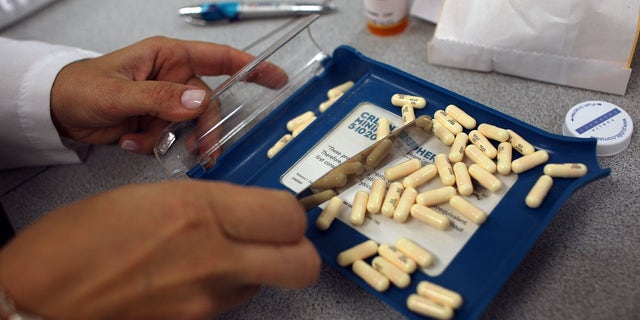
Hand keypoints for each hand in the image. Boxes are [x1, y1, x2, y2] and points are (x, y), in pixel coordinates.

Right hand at [0, 180, 318, 318]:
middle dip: (298, 248)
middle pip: (301, 264)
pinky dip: (228, 286)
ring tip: (222, 251)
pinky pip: (233, 302)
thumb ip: (206, 202)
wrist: (38, 300)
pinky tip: (197, 272)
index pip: (287, 215)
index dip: (290, 211)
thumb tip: (242, 209)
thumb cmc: (75, 242)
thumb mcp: (150, 196)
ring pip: (268, 284)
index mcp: (198, 212)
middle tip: (278, 235)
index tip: (278, 207)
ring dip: (259, 266)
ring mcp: (206, 300)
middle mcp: (211, 259)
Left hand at [50, 36, 287, 153]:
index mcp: (168, 57)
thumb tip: (199, 103)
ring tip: (155, 147)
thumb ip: (158, 97)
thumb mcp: (117, 92)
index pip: (219, 58)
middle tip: (203, 152)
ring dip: (177, 141)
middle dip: (205, 130)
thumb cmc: (79, 87)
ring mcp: (166, 102)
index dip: (251, 67)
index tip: (276, 78)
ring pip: (192, 126)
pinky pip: (173, 139)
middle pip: (209, 105)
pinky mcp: (157, 123)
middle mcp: (172, 78)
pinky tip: (130, 142)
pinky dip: (155, 146)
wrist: (56, 112)